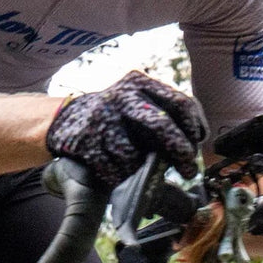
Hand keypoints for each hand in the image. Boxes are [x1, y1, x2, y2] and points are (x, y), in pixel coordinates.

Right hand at [45, 70, 206, 189]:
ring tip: (143, 172)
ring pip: (134, 156)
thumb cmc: (113, 117)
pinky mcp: (86, 143)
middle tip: (188, 170)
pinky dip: (122, 178)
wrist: (64, 119)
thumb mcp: (135, 103)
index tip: (197, 143)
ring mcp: (101, 120)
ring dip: (143, 171)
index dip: (193, 126)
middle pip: (161, 125)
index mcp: (139, 84)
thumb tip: (196, 140)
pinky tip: (121, 176)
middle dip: (180, 152)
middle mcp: (121, 98)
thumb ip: (163, 113)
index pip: (178, 102)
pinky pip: (113, 171)